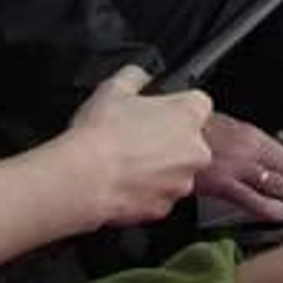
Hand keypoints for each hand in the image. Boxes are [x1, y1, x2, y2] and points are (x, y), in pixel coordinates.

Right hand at [61, 65, 212, 226]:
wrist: (84, 178)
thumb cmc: (101, 134)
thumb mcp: (114, 87)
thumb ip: (136, 76)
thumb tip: (139, 74)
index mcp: (189, 115)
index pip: (198, 104)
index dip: (176, 107)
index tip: (160, 112)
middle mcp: (194, 150)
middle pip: (189, 141)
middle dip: (168, 140)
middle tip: (137, 137)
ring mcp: (181, 182)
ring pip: (175, 171)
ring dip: (158, 167)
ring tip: (126, 161)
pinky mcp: (163, 208)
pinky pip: (159, 195)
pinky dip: (145, 191)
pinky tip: (123, 181)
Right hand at [195, 112, 282, 222]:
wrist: (172, 128)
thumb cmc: (198, 131)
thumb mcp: (231, 132)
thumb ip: (252, 148)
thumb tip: (270, 163)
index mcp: (255, 138)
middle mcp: (252, 151)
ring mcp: (237, 166)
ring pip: (278, 183)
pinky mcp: (219, 181)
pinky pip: (247, 196)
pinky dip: (266, 205)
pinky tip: (282, 214)